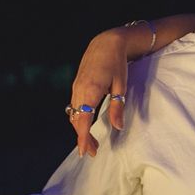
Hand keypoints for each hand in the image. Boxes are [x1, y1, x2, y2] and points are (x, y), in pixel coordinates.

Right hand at [69, 28, 130, 156]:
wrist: (106, 42)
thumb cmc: (116, 63)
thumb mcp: (120, 86)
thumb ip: (117, 107)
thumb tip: (118, 127)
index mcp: (90, 91)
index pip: (83, 120)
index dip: (82, 138)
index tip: (84, 152)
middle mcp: (79, 90)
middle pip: (77, 120)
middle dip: (82, 138)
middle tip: (93, 152)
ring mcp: (76, 87)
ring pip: (74, 114)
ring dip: (80, 129)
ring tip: (91, 142)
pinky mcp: (76, 85)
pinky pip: (74, 106)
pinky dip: (78, 118)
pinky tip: (86, 124)